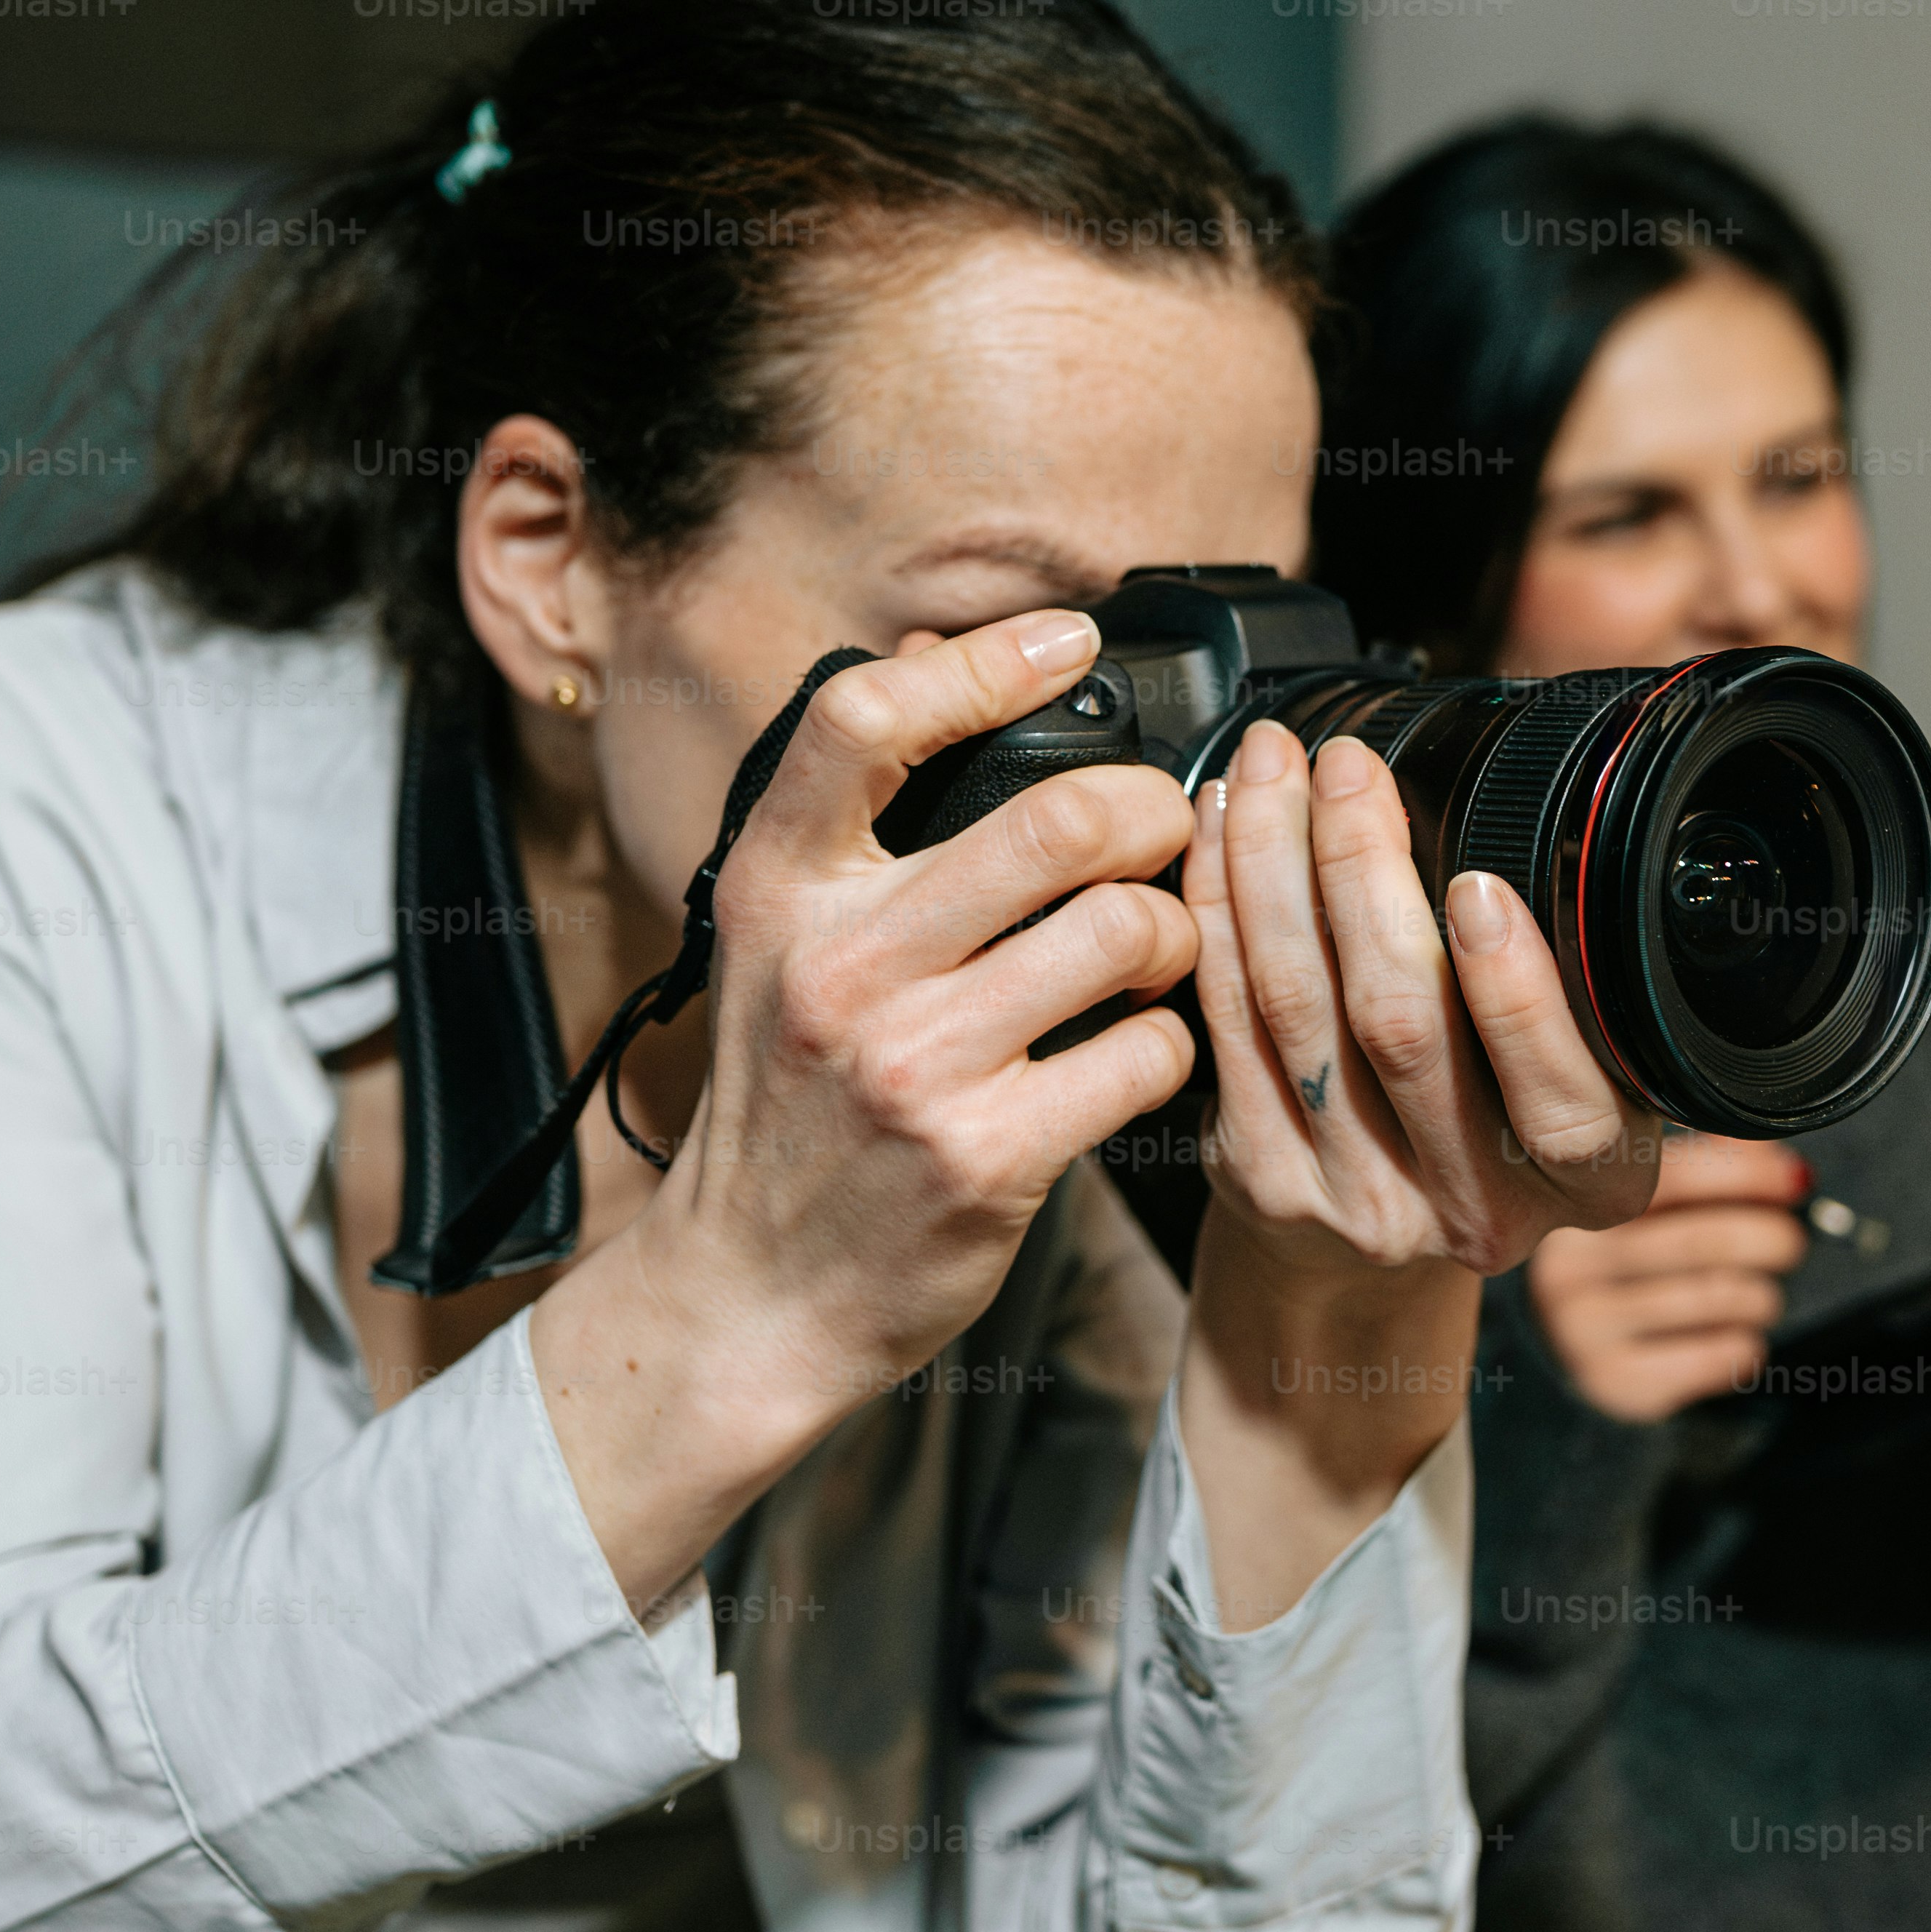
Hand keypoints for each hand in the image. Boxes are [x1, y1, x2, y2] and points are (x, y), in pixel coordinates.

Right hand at [535, 609, 1205, 1601]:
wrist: (753, 1292)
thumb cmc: (788, 1108)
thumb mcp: (777, 947)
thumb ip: (854, 827)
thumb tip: (942, 663)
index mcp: (780, 893)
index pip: (864, 720)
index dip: (984, 659)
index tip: (1068, 639)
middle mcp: (838, 969)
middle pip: (1056, 818)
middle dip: (1150, 810)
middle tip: (1164, 830)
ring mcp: (913, 1068)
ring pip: (1125, 930)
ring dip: (1177, 931)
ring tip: (1155, 954)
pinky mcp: (988, 1158)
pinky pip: (1145, 1054)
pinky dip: (1168, 1045)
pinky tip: (1136, 1052)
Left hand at [1181, 722, 1658, 1285]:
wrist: (1373, 1268)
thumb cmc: (1499, 1132)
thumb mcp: (1586, 1086)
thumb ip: (1585, 1002)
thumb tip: (1554, 834)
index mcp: (1591, 1180)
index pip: (1561, 1105)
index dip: (1516, 997)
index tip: (1482, 887)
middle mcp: (1476, 1208)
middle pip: (1401, 1029)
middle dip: (1364, 873)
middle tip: (1347, 769)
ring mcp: (1359, 1201)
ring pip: (1297, 1004)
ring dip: (1274, 864)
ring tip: (1274, 770)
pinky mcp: (1264, 1176)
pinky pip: (1226, 1017)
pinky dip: (1217, 908)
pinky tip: (1222, 832)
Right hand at [1526, 1131, 1815, 1421]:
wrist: (1565, 1349)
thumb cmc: (1625, 1265)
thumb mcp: (1648, 1208)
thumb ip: (1704, 1169)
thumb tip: (1777, 1159)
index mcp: (1577, 1206)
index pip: (1677, 1177)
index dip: (1750, 1175)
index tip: (1797, 1182)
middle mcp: (1569, 1266)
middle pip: (1705, 1241)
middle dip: (1770, 1238)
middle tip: (1788, 1244)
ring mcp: (1584, 1329)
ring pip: (1718, 1298)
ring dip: (1761, 1296)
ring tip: (1759, 1296)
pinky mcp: (1614, 1380)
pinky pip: (1716, 1355)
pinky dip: (1745, 1345)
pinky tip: (1734, 1337)